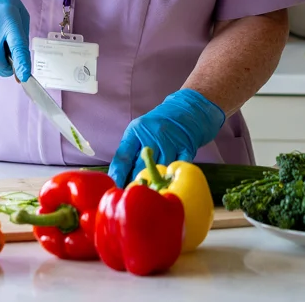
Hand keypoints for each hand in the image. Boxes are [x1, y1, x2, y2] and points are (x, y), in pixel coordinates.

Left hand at [108, 89, 225, 186]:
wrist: (189, 108)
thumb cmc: (161, 123)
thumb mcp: (141, 129)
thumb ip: (131, 150)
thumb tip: (119, 177)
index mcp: (137, 130)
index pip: (123, 156)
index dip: (118, 175)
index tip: (114, 189)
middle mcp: (153, 134)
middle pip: (141, 167)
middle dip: (136, 183)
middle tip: (133, 196)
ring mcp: (171, 141)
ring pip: (160, 170)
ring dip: (155, 183)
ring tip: (152, 193)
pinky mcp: (186, 147)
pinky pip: (177, 167)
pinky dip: (173, 176)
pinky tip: (170, 183)